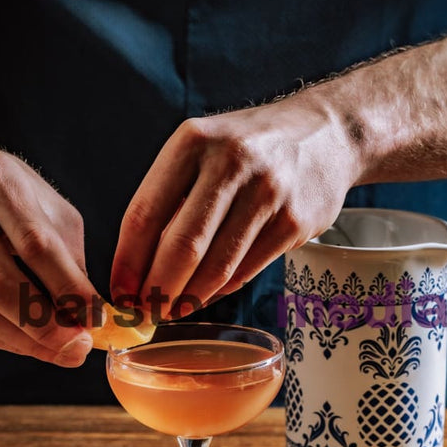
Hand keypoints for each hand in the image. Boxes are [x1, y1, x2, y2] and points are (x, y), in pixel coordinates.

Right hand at [0, 131, 97, 364]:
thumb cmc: (11, 194)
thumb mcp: (49, 208)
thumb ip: (68, 257)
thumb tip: (87, 314)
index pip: (35, 245)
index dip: (68, 289)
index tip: (96, 319)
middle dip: (44, 326)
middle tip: (78, 347)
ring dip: (25, 343)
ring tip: (61, 350)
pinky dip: (5, 339)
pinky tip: (32, 342)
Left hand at [110, 93, 359, 319]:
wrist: (326, 134)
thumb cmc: (250, 147)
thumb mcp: (203, 149)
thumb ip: (171, 197)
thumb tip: (138, 267)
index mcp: (193, 142)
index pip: (145, 213)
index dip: (127, 262)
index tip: (120, 292)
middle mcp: (231, 163)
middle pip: (181, 246)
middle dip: (158, 290)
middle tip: (147, 312)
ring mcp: (267, 194)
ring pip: (217, 267)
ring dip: (189, 298)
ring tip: (174, 309)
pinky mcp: (294, 222)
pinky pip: (247, 271)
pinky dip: (222, 289)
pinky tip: (209, 292)